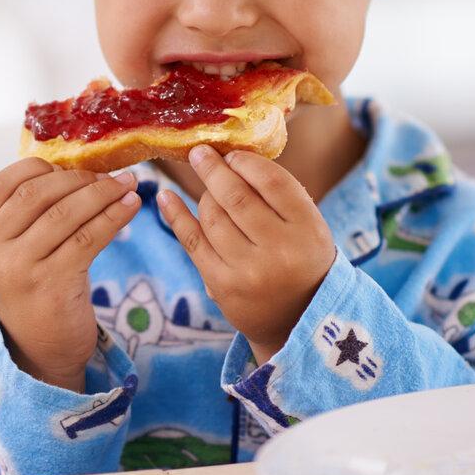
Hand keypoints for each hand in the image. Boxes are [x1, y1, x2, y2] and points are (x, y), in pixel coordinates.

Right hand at [0, 158, 141, 390]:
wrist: (42, 354)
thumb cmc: (39, 295)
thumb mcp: (21, 256)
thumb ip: (32, 219)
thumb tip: (74, 169)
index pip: (2, 184)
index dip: (39, 167)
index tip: (72, 165)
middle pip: (37, 194)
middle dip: (79, 178)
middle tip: (112, 175)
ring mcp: (22, 268)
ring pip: (65, 213)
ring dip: (103, 193)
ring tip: (129, 185)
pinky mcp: (53, 285)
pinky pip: (88, 238)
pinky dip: (114, 216)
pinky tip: (131, 207)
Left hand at [158, 146, 334, 364]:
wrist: (298, 323)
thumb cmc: (302, 262)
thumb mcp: (309, 229)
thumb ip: (281, 197)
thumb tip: (233, 157)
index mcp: (308, 230)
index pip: (273, 182)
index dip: (247, 163)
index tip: (232, 155)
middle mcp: (279, 250)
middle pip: (237, 196)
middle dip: (213, 170)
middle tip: (199, 152)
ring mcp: (248, 270)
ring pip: (212, 216)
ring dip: (204, 195)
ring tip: (206, 186)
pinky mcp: (222, 285)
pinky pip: (192, 241)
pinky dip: (176, 215)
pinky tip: (166, 197)